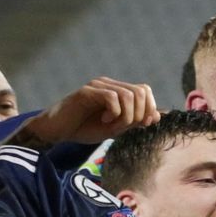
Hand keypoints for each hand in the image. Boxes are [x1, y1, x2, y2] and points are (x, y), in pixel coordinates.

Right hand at [23, 78, 160, 144]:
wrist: (57, 131)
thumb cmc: (85, 128)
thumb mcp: (115, 128)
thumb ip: (135, 121)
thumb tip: (158, 116)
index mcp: (117, 91)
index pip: (145, 90)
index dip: (149, 109)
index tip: (141, 125)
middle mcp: (109, 84)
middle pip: (141, 91)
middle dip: (139, 114)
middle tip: (125, 126)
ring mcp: (97, 86)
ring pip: (129, 95)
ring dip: (127, 116)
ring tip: (113, 125)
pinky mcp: (86, 92)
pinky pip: (111, 97)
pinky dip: (114, 113)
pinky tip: (104, 121)